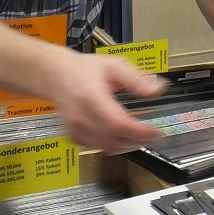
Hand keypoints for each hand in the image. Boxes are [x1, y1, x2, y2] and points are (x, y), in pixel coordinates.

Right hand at [42, 51, 167, 151]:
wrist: (55, 76)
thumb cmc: (84, 69)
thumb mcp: (113, 66)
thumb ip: (136, 79)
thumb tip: (158, 88)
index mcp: (91, 97)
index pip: (117, 124)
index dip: (139, 132)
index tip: (156, 132)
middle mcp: (81, 117)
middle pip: (113, 140)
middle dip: (138, 141)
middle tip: (154, 135)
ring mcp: (75, 129)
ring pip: (107, 148)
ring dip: (128, 145)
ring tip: (142, 136)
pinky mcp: (74, 136)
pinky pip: (98, 148)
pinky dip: (114, 146)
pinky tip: (124, 137)